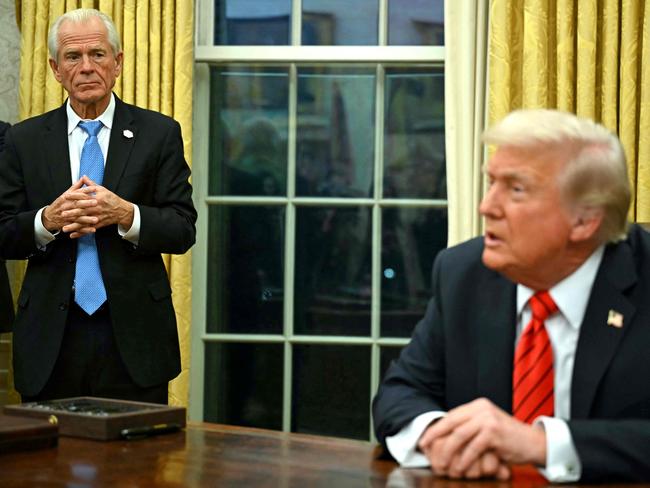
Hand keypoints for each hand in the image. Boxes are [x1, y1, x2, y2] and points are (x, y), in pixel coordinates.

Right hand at [42, 179, 95, 233]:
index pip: (77, 193)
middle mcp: (66, 207)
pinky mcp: (68, 225)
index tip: (94, 188)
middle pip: (77, 205)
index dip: (86, 190)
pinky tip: (93, 229)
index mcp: (67, 198)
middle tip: (96, 202)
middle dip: (87, 204)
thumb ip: (76, 187)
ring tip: (96, 219)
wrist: (49, 217)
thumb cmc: (60, 204)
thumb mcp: (66, 194)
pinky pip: (77, 228)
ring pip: (78, 217)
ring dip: (87, 219)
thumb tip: (83, 178)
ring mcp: (67, 216)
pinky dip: (85, 229)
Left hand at [60, 176, 133, 237]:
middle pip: (83, 211)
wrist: (122, 211)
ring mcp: (97, 217)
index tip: (65, 196)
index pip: (84, 197)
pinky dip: (80, 233)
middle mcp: (96, 208)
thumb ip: (91, 184)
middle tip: (62, 214)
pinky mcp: (98, 224)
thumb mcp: (103, 190)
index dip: (74, 196)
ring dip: (74, 226)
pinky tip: (72, 235)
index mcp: (97, 199)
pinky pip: (88, 229)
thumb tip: (83, 177)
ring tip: (64, 228)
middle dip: (72, 213)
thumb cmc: (112, 199)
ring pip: (84, 222)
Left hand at [418, 398, 546, 478]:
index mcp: (478, 405)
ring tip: (442, 464)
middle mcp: (481, 408)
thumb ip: (469, 426)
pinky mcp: (494, 433)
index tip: (425, 439)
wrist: (534, 443)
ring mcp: (488, 419)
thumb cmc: (508, 439)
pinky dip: (464, 459)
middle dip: (435, 437)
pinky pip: (472, 447)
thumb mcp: (487, 426)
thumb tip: (443, 436)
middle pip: (451, 423)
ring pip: (459, 435)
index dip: (436, 428)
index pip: (451, 416)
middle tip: (425, 449)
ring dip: (448, 452)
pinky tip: (460, 468)